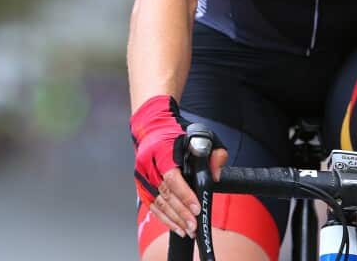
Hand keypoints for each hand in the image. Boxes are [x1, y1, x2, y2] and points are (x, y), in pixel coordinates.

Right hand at [130, 95, 227, 237]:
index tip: (196, 208)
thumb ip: (214, 154)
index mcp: (161, 150)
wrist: (153, 126)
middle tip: (194, 225)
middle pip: (165, 194)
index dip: (185, 195)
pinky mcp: (140, 184)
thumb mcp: (202, 135)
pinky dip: (163, 218)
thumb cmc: (177, 131)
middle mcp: (148, 164)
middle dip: (181, 213)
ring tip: (187, 230)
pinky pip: (151, 205)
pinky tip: (175, 226)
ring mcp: (142, 175)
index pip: (172, 177)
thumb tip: (215, 176)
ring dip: (173, 219)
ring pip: (157, 203)